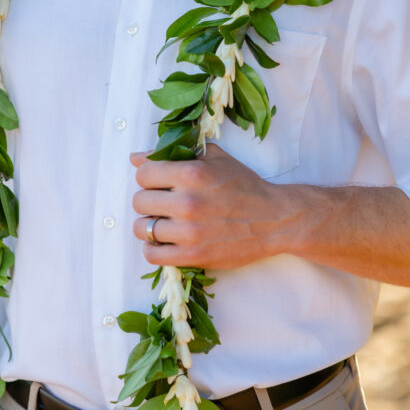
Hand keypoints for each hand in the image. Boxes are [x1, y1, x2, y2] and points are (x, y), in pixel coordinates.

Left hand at [130, 144, 286, 268]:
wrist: (274, 219)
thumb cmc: (244, 185)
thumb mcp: (215, 159)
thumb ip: (175, 153)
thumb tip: (135, 157)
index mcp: (192, 172)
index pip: (143, 173)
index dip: (148, 177)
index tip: (158, 182)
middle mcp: (188, 201)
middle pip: (139, 201)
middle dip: (148, 200)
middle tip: (162, 203)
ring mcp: (189, 231)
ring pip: (142, 229)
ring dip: (148, 225)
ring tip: (162, 223)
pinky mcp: (193, 256)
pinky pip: (152, 254)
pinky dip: (153, 248)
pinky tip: (165, 242)